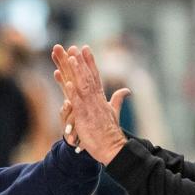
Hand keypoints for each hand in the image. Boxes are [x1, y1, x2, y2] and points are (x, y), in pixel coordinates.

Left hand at [51, 44, 129, 164]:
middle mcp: (97, 100)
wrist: (113, 148)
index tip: (85, 48)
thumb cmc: (110, 133)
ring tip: (71, 58)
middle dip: (82, 61)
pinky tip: (67, 82)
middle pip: (88, 76)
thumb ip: (118, 100)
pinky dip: (73, 92)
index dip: (90, 61)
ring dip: (77, 71)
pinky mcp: (85, 117)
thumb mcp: (114, 113)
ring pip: (83, 85)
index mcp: (102, 98)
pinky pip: (78, 102)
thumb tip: (127, 90)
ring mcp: (91, 107)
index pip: (95, 76)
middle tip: (75, 47)